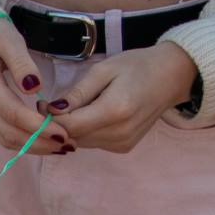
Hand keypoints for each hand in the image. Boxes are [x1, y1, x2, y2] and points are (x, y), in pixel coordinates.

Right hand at [0, 13, 67, 153]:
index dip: (38, 127)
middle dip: (40, 142)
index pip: (13, 113)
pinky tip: (44, 141)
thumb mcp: (7, 38)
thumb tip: (35, 88)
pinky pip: (3, 134)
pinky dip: (24, 142)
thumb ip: (21, 63)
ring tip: (61, 147)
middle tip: (68, 144)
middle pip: (9, 133)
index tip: (62, 133)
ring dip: (33, 147)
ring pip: (6, 138)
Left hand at [50, 43, 196, 152]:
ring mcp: (123, 144)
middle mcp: (119, 133)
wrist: (172, 77)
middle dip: (59, 123)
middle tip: (54, 103)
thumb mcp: (104, 70)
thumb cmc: (137, 66)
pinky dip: (86, 131)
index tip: (43, 103)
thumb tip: (51, 110)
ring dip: (72, 128)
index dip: (50, 118)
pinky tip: (93, 115)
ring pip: (81, 142)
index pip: (70, 126)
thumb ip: (78, 93)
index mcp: (115, 110)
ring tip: (77, 106)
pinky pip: (93, 143)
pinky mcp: (124, 148)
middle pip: (73, 137)